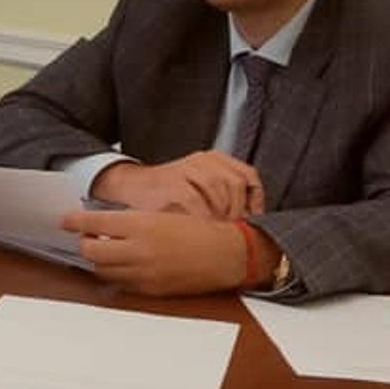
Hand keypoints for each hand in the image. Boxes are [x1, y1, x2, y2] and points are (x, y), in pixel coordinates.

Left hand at [62, 209, 276, 295]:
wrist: (227, 254)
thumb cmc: (201, 231)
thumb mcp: (165, 213)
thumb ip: (133, 220)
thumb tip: (106, 223)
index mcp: (142, 225)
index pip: (94, 223)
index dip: (75, 221)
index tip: (66, 220)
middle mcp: (138, 250)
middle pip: (92, 251)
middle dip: (84, 243)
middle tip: (86, 237)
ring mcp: (143, 273)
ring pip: (103, 270)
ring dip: (98, 261)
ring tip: (104, 251)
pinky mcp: (150, 290)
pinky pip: (121, 284)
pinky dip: (116, 275)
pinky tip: (122, 267)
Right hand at [91, 151, 263, 219]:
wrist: (133, 185)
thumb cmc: (168, 191)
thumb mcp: (199, 187)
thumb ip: (222, 197)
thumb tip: (247, 222)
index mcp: (214, 160)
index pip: (248, 174)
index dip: (256, 199)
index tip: (254, 219)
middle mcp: (203, 161)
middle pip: (236, 182)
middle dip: (239, 209)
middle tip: (235, 228)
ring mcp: (187, 169)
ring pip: (219, 189)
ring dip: (222, 213)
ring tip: (219, 229)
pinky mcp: (172, 183)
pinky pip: (195, 201)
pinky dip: (203, 217)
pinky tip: (202, 228)